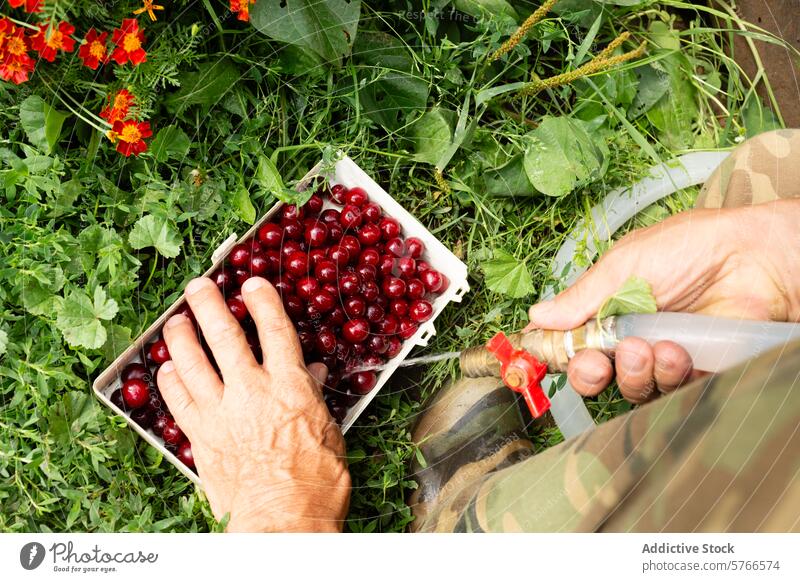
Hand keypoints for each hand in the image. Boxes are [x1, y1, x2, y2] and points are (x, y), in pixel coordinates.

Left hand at [156, 276, 350, 531]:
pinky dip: (170, 381)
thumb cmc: (315, 481)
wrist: (283, 520)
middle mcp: (251, 391)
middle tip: (198, 286)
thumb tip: (313, 372)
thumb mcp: (328, 430)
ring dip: (181, 337)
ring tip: (175, 321)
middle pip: (223, 335)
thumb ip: (314, 395)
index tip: (252, 283)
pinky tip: (168, 369)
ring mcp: (220, 413)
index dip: (262, 301)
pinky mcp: (200, 437)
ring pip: (192, 363)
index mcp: (289, 386)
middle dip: (208, 304)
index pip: (274, 329)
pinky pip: (177, 401)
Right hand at [526, 199, 799, 402]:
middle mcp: (630, 334)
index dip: (558, 354)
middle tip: (598, 362)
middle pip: (594, 374)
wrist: (754, 258)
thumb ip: (581, 297)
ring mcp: (661, 354)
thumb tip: (537, 316)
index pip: (571, 340)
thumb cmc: (689, 247)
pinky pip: (668, 392)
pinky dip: (667, 375)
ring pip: (630, 387)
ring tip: (650, 346)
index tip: (546, 357)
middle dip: (590, 373)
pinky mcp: (693, 371)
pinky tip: (677, 350)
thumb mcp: (623, 265)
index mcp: (608, 307)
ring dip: (634, 372)